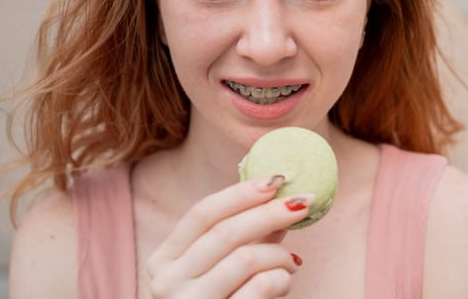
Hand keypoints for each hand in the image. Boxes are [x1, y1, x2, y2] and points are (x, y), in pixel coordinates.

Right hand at [147, 175, 313, 298]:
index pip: (202, 213)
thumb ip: (241, 237)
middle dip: (270, 212)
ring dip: (279, 253)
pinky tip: (285, 279)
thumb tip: (278, 197)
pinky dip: (281, 278)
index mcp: (165, 259)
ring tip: (291, 260)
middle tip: (302, 201)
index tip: (274, 180)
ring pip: (245, 258)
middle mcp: (168, 281)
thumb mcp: (215, 268)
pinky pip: (260, 287)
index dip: (239, 193)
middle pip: (225, 232)